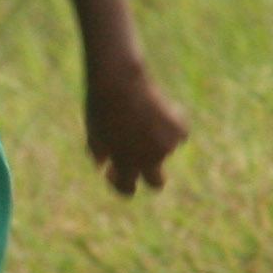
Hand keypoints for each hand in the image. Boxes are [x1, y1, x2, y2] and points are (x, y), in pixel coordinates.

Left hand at [86, 64, 188, 193]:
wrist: (118, 84)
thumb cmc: (101, 107)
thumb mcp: (94, 133)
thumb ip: (99, 152)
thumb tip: (102, 166)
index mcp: (123, 163)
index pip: (126, 189)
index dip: (121, 183)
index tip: (115, 171)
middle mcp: (147, 159)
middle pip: (156, 183)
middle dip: (152, 176)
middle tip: (144, 160)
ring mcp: (165, 146)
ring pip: (164, 148)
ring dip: (155, 138)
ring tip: (141, 116)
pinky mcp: (179, 130)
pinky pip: (177, 133)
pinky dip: (171, 125)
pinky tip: (159, 111)